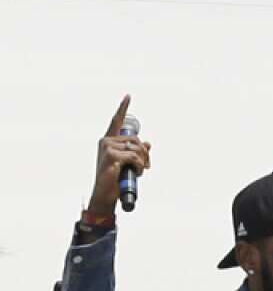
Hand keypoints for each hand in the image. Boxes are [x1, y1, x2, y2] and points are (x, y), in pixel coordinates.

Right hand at [88, 95, 151, 215]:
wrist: (105, 194)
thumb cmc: (115, 179)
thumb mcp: (128, 163)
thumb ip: (136, 152)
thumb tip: (148, 143)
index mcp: (108, 141)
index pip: (116, 121)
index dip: (123, 108)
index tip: (128, 96)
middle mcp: (106, 141)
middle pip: (137, 140)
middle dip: (146, 153)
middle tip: (146, 166)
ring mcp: (107, 148)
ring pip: (137, 148)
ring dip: (143, 162)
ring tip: (139, 171)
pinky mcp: (111, 156)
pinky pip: (135, 157)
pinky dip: (140, 166)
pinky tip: (136, 173)